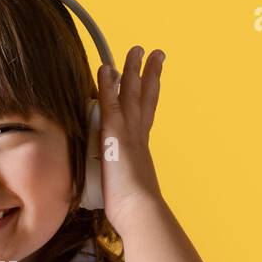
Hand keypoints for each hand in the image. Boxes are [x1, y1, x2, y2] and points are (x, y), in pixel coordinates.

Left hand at [95, 45, 168, 231]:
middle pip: (146, 97)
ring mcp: (129, 134)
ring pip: (132, 94)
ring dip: (132, 69)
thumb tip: (115, 192)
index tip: (153, 79)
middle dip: (150, 74)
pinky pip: (111, 104)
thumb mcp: (127, 190)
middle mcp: (139, 137)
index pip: (145, 115)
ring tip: (136, 49)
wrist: (140, 212)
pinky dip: (108, 85)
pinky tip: (106, 69)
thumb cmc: (133, 210)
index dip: (150, 96)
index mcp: (141, 149)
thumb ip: (121, 182)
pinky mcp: (115, 136)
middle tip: (155, 53)